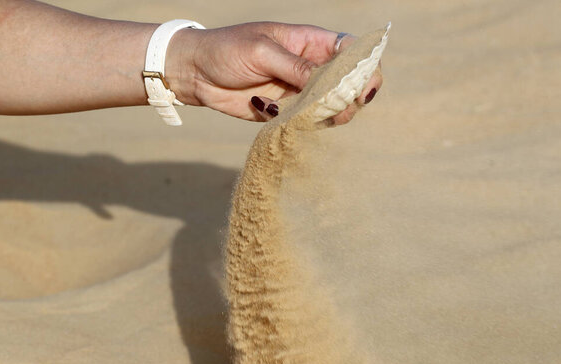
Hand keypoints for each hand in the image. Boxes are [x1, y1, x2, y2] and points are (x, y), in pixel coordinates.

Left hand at [165, 22, 381, 124]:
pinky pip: (306, 121)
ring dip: (328, 115)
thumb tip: (328, 84)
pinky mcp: (285, 111)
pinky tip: (284, 117)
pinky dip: (305, 125)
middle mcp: (310, 67)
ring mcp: (299, 91)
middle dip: (350, 98)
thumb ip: (296, 67)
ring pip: (330, 106)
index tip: (365, 88)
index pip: (350, 51)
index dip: (365, 68)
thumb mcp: (262, 51)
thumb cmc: (227, 50)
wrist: (195, 73)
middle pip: (347, 83)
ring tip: (310, 117)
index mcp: (309, 42)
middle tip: (339, 111)